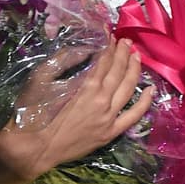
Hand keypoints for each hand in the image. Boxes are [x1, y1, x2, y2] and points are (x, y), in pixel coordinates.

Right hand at [0, 39, 153, 181]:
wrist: (36, 148)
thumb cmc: (34, 113)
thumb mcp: (42, 80)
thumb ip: (62, 63)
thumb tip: (79, 50)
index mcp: (87, 86)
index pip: (103, 60)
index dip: (108, 46)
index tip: (111, 35)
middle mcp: (102, 100)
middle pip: (118, 71)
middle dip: (123, 53)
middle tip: (126, 41)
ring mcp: (109, 117)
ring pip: (128, 88)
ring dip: (134, 69)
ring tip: (137, 55)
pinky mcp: (110, 132)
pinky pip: (134, 116)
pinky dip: (144, 102)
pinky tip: (151, 89)